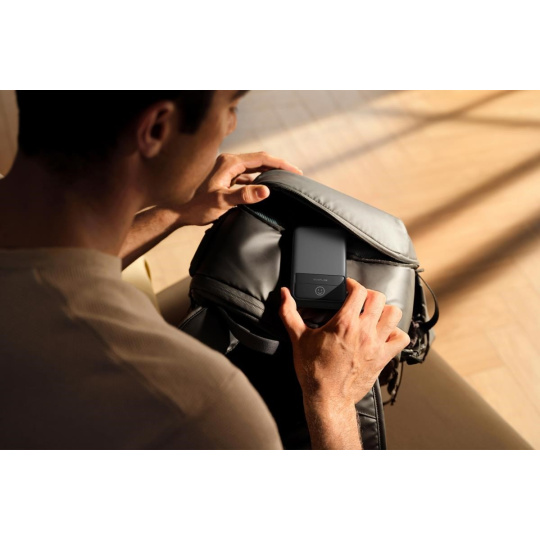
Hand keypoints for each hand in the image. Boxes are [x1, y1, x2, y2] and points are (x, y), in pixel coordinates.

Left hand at [169, 152, 301, 226]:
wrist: (183, 213)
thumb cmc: (200, 207)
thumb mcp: (222, 202)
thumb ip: (244, 195)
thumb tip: (266, 190)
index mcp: (230, 163)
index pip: (261, 159)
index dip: (280, 164)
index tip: (295, 171)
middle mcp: (230, 162)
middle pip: (260, 160)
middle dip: (279, 166)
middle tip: (296, 175)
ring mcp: (229, 169)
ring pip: (256, 167)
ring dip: (271, 172)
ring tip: (286, 179)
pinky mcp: (228, 178)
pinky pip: (250, 175)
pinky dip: (261, 179)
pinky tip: (268, 187)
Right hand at [279, 277, 410, 408]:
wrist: (327, 398)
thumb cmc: (313, 371)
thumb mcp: (298, 338)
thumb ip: (289, 313)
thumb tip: (283, 295)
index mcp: (344, 323)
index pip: (358, 291)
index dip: (353, 284)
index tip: (348, 286)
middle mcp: (364, 331)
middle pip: (378, 298)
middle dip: (368, 294)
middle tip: (360, 299)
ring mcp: (376, 344)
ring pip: (394, 314)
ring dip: (385, 310)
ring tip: (374, 313)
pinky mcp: (383, 357)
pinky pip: (401, 339)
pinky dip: (396, 332)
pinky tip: (385, 333)